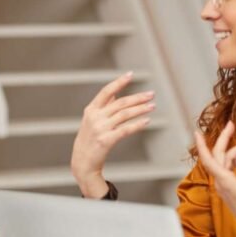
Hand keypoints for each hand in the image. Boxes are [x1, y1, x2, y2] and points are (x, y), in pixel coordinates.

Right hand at [71, 72, 154, 196]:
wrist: (82, 162)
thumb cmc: (89, 140)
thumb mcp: (91, 121)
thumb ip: (103, 107)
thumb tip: (114, 95)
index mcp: (91, 110)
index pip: (106, 91)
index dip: (119, 82)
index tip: (131, 75)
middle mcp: (95, 117)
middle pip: (120, 103)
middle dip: (137, 97)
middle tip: (151, 94)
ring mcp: (100, 129)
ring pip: (125, 114)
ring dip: (140, 109)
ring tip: (153, 106)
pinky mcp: (107, 140)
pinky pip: (126, 129)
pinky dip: (137, 124)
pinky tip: (147, 121)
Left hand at [194, 121, 235, 236]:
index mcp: (225, 180)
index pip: (209, 159)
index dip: (202, 145)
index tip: (197, 132)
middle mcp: (221, 181)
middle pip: (218, 155)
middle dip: (224, 139)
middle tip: (231, 124)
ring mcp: (224, 185)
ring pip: (226, 161)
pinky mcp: (229, 187)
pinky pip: (229, 168)